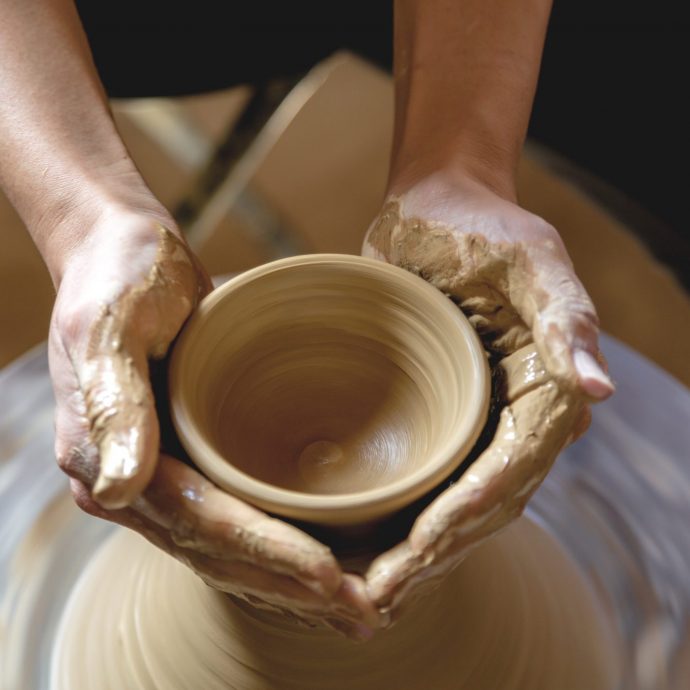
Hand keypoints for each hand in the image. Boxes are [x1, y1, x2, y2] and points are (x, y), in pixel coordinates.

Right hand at [49, 208, 377, 639]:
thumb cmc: (117, 278)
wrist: (122, 251)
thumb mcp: (108, 327)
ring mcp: (163, 475)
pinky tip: (322, 554)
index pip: (200, 523)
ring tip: (355, 600)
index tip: (328, 574)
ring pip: (232, 546)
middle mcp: (134, 483)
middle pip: (220, 551)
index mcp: (108, 461)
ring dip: (291, 576)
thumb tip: (113, 490)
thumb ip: (112, 405)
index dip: (265, 552)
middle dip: (290, 582)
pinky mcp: (190, 458)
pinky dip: (280, 542)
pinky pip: (237, 516)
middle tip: (364, 607)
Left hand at [361, 172, 612, 623]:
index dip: (465, 517)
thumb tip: (598, 388)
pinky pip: (425, 478)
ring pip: (451, 505)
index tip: (416, 553)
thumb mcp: (529, 256)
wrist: (437, 205)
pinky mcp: (440, 415)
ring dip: (413, 552)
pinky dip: (398, 516)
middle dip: (431, 554)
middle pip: (479, 506)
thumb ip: (567, 316)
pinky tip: (361, 543)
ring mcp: (475, 421)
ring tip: (360, 592)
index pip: (508, 474)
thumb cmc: (482, 224)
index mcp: (545, 390)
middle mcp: (514, 417)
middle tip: (369, 600)